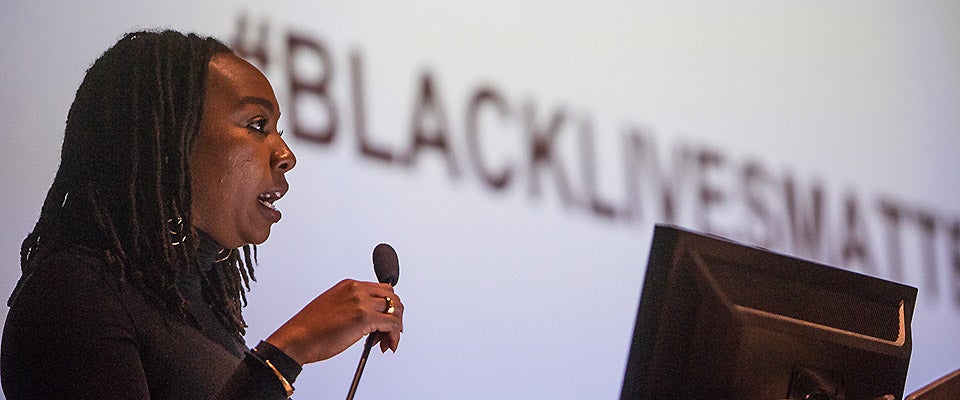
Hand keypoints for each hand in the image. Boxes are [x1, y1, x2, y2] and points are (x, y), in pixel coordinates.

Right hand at [265, 279, 403, 364]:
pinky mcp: (364, 318)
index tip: (386, 320)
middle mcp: (356, 290)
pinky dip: (394, 336)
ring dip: (395, 328)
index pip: (381, 289)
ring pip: (395, 310)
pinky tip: (387, 345)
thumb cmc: (309, 329)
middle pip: (392, 297)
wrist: (296, 339)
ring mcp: (361, 303)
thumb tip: (370, 319)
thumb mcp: (333, 307)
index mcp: (349, 285)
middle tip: (389, 333)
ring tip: (385, 342)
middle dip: (395, 316)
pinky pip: (392, 325)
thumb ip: (352, 306)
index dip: (387, 306)